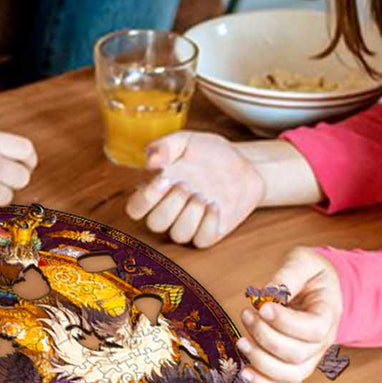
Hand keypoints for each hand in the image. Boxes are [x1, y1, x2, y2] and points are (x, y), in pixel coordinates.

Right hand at [124, 131, 264, 247]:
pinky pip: (201, 241)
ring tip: (203, 195)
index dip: (145, 199)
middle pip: (155, 224)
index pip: (136, 208)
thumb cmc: (210, 152)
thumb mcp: (185, 141)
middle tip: (187, 185)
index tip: (164, 179)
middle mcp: (171, 211)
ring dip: (190, 215)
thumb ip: (164, 146)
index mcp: (158, 191)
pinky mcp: (210, 232)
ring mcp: (191, 223)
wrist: (245, 164)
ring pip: (178, 235)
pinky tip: (215, 205)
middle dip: (171, 205)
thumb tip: (150, 162)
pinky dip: (207, 224)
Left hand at [236, 248, 343, 382]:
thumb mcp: (303, 262)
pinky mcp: (295, 365)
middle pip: (297, 355)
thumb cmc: (310, 273)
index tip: (262, 306)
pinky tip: (245, 372)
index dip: (285, 322)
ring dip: (260, 361)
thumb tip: (267, 294)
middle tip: (246, 314)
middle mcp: (322, 342)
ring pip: (290, 375)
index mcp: (328, 314)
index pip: (312, 330)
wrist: (320, 288)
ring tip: (241, 341)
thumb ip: (288, 275)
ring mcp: (310, 357)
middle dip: (265, 337)